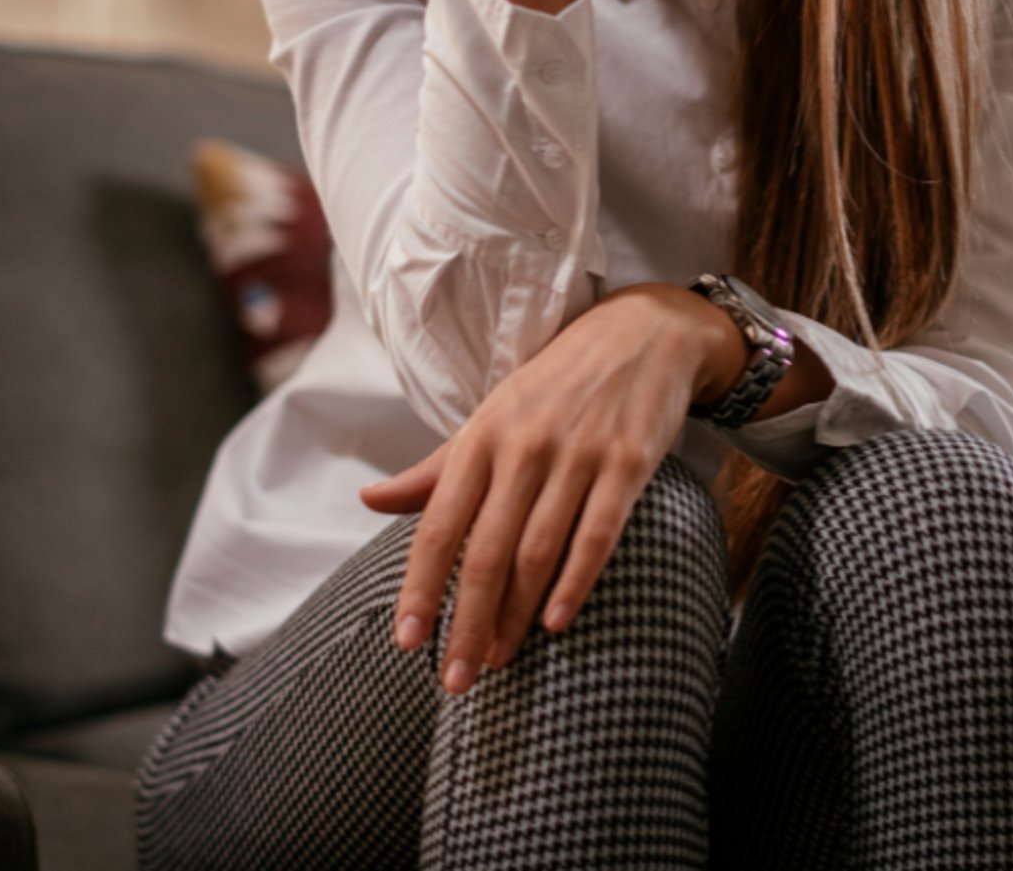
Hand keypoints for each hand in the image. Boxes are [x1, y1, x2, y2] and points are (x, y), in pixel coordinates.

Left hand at [358, 281, 743, 694]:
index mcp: (482, 436)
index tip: (407, 643)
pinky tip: (558, 622)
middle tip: (456, 680)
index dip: (421, 588)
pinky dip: (576, 583)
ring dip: (517, 615)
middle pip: (487, 551)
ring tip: (499, 659)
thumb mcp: (492, 415)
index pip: (439, 524)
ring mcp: (580, 454)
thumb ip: (435, 468)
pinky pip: (598, 534)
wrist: (643, 333)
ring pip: (539, 551)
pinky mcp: (629, 462)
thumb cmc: (558, 383)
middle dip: (467, 622)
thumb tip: (370, 500)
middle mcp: (525, 446)